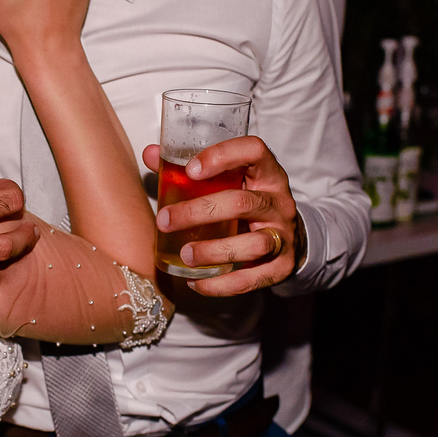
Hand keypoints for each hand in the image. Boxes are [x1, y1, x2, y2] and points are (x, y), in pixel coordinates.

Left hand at [143, 136, 299, 295]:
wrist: (287, 237)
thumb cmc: (247, 201)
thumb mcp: (228, 181)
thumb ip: (189, 168)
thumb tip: (150, 154)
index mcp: (266, 173)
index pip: (254, 151)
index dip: (223, 156)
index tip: (190, 170)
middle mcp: (278, 202)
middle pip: (243, 202)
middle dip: (199, 212)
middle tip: (165, 220)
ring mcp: (283, 236)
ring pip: (254, 244)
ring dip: (214, 252)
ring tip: (185, 255)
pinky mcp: (282, 266)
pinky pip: (252, 279)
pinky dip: (221, 285)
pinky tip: (196, 282)